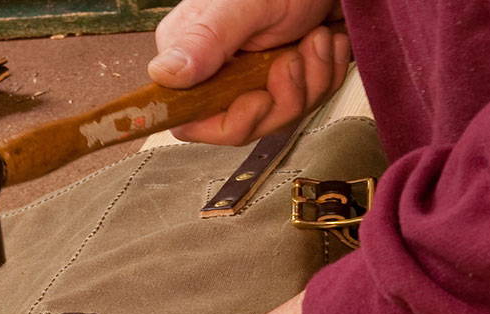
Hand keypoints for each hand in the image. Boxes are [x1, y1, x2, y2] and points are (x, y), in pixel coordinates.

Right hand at [148, 0, 350, 144]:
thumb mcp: (243, 5)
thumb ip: (204, 41)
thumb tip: (163, 75)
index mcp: (192, 56)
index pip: (191, 121)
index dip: (231, 121)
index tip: (260, 98)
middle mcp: (217, 72)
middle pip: (244, 125)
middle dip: (283, 98)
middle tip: (294, 57)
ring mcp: (252, 77)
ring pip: (280, 115)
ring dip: (310, 80)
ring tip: (316, 39)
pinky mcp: (283, 79)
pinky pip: (306, 101)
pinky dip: (325, 73)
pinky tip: (326, 42)